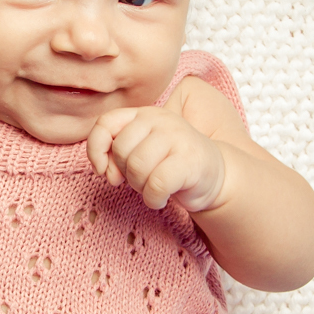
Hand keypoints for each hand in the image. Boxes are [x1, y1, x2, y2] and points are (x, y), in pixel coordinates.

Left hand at [87, 107, 227, 211]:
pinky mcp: (190, 160)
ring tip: (152, 187)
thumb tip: (104, 169)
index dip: (96, 149)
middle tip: (142, 179)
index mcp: (144, 114)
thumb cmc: (171, 164)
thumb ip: (117, 152)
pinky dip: (153, 199)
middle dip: (125, 173)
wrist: (216, 175)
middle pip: (121, 150)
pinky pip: (156, 184)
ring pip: (138, 167)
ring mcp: (177, 137)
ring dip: (140, 187)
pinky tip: (161, 198)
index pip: (106, 123)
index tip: (102, 169)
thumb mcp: (141, 150)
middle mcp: (160, 119)